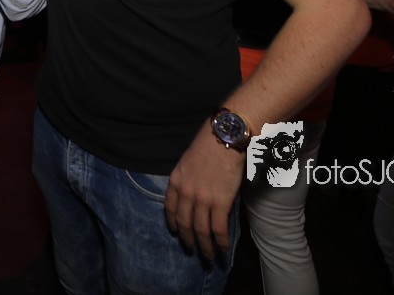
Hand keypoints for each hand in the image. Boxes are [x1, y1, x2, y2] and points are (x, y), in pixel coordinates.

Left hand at [164, 122, 244, 256]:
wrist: (224, 138)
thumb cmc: (208, 144)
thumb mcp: (187, 161)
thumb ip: (186, 179)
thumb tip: (193, 195)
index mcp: (175, 181)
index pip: (169, 209)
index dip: (173, 224)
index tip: (176, 232)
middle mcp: (185, 193)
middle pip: (184, 223)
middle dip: (188, 240)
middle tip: (192, 251)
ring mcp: (202, 199)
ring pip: (201, 230)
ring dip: (205, 247)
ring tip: (209, 257)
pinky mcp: (220, 203)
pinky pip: (218, 228)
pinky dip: (221, 241)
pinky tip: (223, 248)